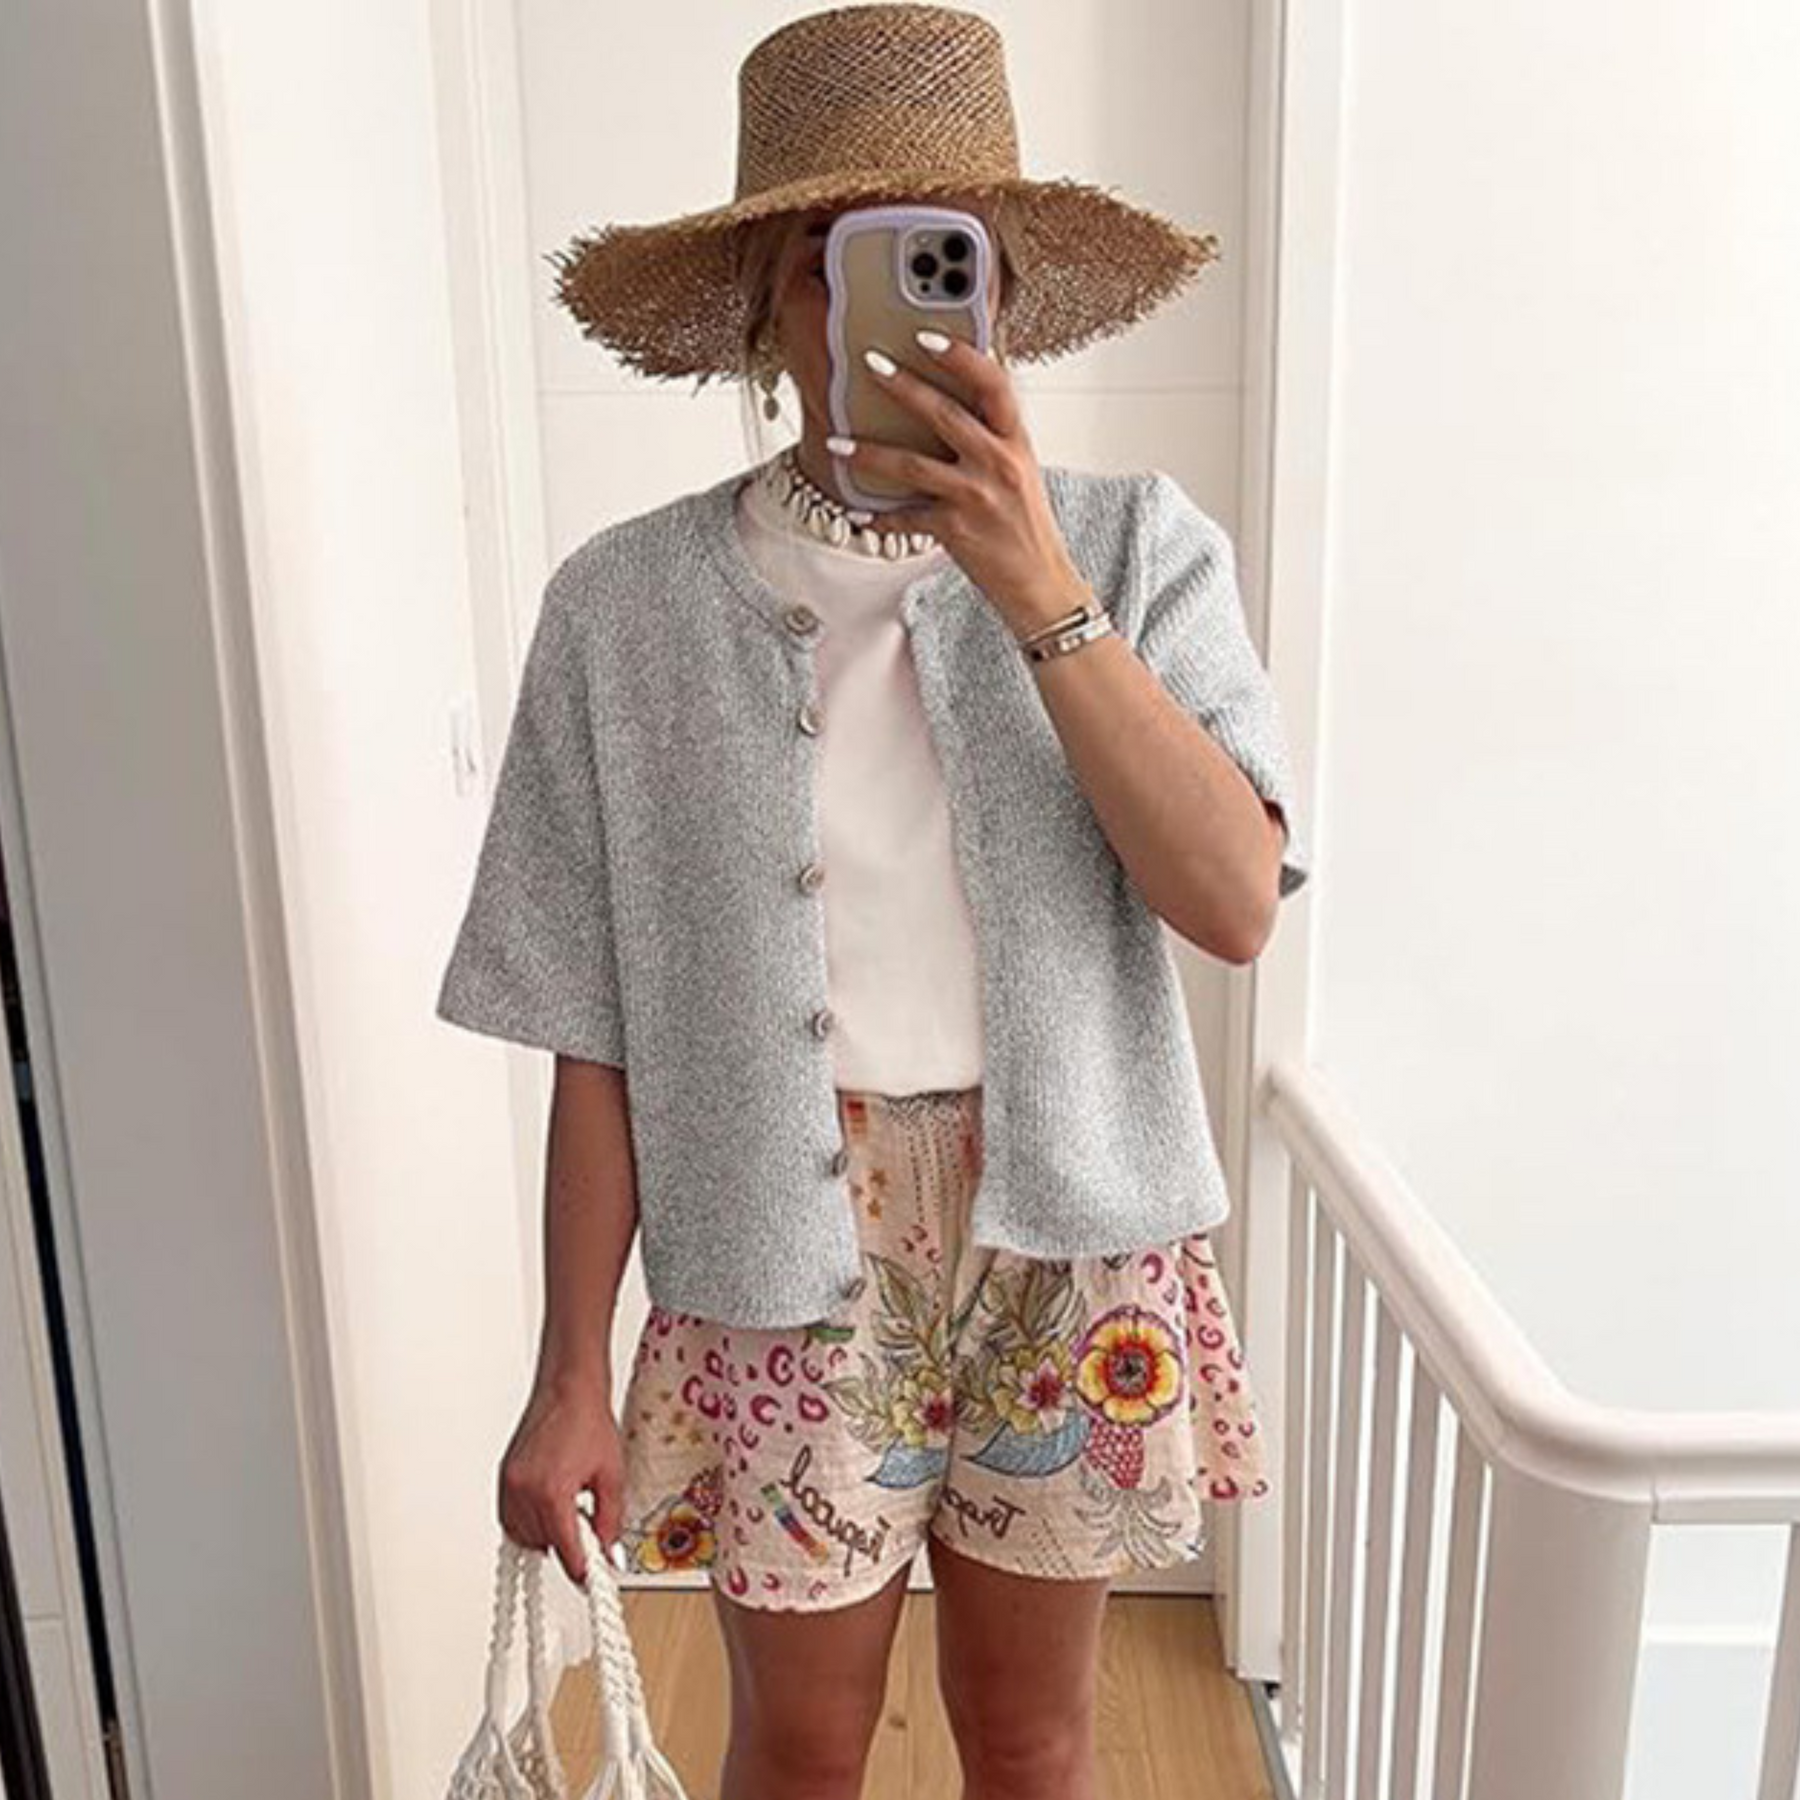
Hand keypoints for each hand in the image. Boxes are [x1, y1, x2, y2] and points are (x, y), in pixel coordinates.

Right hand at [498, 1366, 625, 1584]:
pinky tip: (550, 1510)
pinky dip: (529, 1523)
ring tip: (572, 1512)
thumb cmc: (588, 1421)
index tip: (592, 1579)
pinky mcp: (504, 1478)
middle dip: (568, 1546)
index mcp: (552, 1493)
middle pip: (544, 1546)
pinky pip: (511, 1519)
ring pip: (524, 1536)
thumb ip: (611, 1521)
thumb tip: (610, 1553)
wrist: (568, 1388)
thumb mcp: (612, 1475)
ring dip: (547, 1536)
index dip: (582, 1570)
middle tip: (590, 1534)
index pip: (565, 1550)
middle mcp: (524, 1491)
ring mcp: (510, 1485)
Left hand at [829, 333, 1090, 637]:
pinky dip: (880, 517)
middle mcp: (999, 463)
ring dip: (869, 453)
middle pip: (944, 414)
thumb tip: (949, 405)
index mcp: (1016, 441)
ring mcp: (976, 496)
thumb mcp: (1020, 469)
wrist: (1040, 582)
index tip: (928, 337)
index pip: (993, 384)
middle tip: (871, 364)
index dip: (961, 356)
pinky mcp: (956, 530)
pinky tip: (858, 514)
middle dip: (903, 387)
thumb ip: (991, 437)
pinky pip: (907, 518)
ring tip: (837, 443)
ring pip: (912, 465)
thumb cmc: (1025, 524)